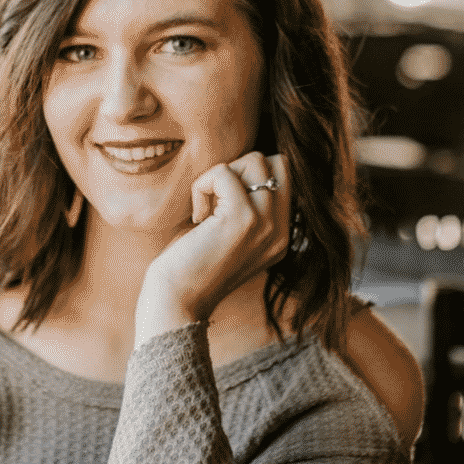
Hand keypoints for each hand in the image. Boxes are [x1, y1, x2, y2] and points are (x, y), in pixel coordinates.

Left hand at [135, 152, 290, 345]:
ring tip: (206, 210)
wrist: (177, 303)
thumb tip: (245, 163)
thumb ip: (247, 205)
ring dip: (221, 176)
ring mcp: (266, 224)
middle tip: (217, 201)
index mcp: (282, 235)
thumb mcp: (229, 234)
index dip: (251, 176)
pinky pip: (224, 172)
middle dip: (241, 169)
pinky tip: (197, 216)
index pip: (286, 176)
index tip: (224, 204)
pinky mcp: (243, 218)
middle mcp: (282, 231)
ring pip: (256, 160)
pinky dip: (202, 185)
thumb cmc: (191, 266)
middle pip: (279, 163)